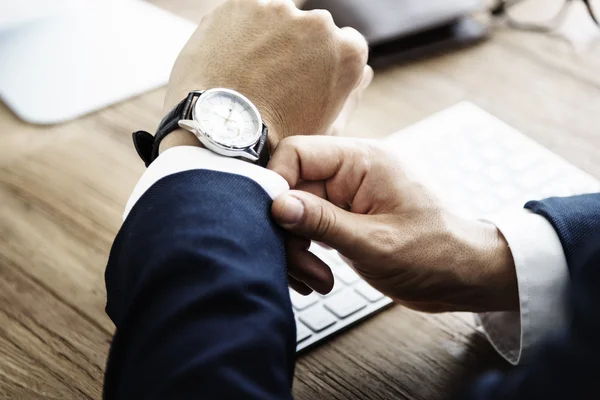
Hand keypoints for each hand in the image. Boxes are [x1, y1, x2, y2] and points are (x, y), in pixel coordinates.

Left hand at [160, 0, 371, 152]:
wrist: (219, 133)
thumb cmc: (276, 141)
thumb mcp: (327, 130)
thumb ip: (352, 95)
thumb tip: (364, 73)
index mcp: (348, 52)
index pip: (347, 45)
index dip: (324, 65)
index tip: (305, 81)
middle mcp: (319, 23)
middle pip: (312, 30)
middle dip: (298, 49)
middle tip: (273, 81)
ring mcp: (279, 10)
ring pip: (277, 21)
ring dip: (268, 39)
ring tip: (247, 75)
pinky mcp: (241, 4)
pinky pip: (244, 16)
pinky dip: (239, 34)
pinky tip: (230, 64)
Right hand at [268, 136, 518, 312]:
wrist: (465, 277)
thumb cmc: (436, 254)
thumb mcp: (375, 243)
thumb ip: (322, 222)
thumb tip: (277, 204)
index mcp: (362, 161)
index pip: (298, 153)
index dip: (277, 184)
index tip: (273, 222)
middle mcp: (352, 173)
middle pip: (293, 189)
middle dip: (289, 231)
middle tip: (302, 269)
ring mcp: (348, 198)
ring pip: (297, 213)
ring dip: (298, 250)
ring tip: (318, 281)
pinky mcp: (346, 220)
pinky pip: (311, 229)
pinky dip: (307, 256)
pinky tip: (320, 280)